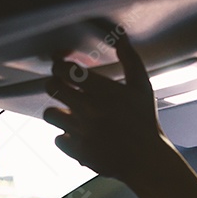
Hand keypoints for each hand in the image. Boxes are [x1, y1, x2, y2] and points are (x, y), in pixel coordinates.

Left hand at [43, 34, 166, 181]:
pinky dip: (64, 137)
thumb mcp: (142, 86)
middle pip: (52, 87)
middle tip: (62, 86)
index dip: (60, 65)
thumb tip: (121, 37)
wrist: (147, 160)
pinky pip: (57, 139)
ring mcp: (80, 131)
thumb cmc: (145, 122)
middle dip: (55, 83)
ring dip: (57, 111)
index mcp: (102, 90)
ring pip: (49, 114)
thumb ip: (130, 59)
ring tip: (68, 112)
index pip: (65, 69)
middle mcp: (88, 109)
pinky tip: (76, 134)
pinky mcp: (77, 151)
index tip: (63, 66)